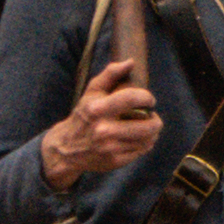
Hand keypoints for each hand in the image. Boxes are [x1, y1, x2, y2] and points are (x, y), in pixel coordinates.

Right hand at [38, 57, 161, 181]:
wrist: (67, 148)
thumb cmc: (84, 115)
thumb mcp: (91, 92)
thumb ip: (110, 74)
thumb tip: (131, 62)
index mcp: (97, 109)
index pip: (132, 99)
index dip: (146, 97)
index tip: (149, 99)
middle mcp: (104, 130)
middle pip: (148, 125)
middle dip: (155, 119)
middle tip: (152, 116)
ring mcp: (110, 148)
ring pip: (148, 139)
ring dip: (152, 132)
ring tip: (148, 127)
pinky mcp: (115, 161)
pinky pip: (141, 151)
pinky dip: (145, 144)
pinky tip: (139, 138)